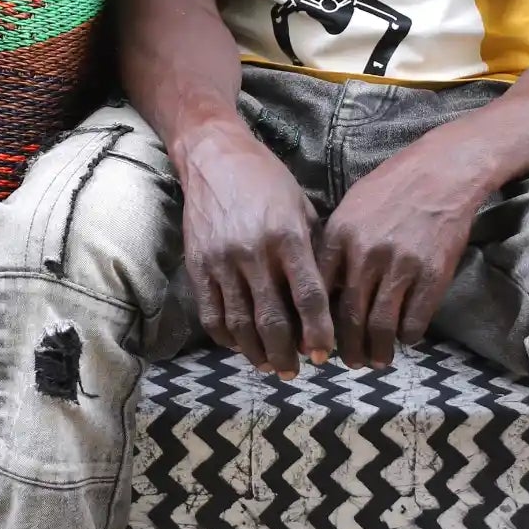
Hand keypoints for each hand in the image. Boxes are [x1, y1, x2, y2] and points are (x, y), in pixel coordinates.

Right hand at [175, 120, 335, 379]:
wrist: (214, 158)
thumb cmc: (268, 181)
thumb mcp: (302, 207)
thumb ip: (315, 251)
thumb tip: (331, 299)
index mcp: (287, 236)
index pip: (308, 297)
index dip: (318, 332)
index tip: (325, 354)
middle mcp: (253, 252)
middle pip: (272, 320)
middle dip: (286, 354)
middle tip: (295, 370)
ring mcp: (221, 261)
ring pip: (239, 324)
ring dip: (256, 353)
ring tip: (269, 365)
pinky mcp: (197, 265)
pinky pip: (211, 313)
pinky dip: (226, 337)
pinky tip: (240, 344)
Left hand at [318, 127, 497, 368]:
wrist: (441, 172)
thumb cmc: (391, 187)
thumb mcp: (350, 208)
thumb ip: (333, 245)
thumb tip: (320, 289)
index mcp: (340, 236)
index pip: (319, 293)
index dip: (315, 325)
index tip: (316, 342)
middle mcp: (366, 254)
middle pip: (348, 318)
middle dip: (346, 349)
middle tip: (348, 361)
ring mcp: (401, 266)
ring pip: (381, 326)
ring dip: (377, 351)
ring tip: (376, 360)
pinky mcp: (432, 274)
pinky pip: (414, 321)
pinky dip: (407, 337)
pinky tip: (404, 338)